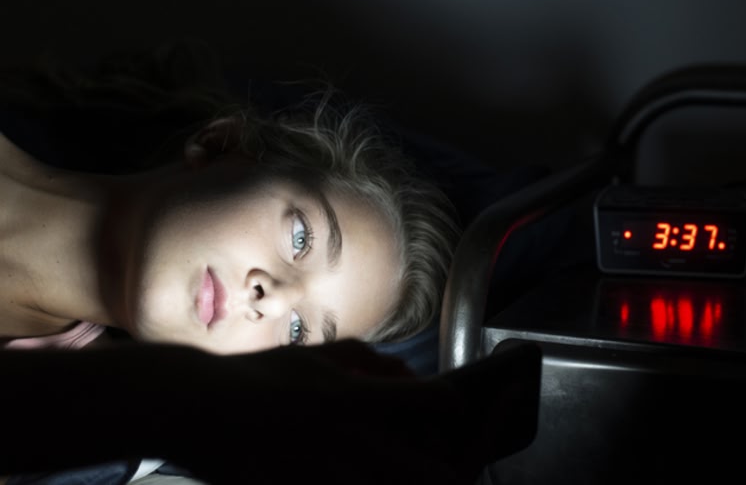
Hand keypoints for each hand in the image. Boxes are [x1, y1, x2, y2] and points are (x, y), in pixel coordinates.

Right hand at [162, 340, 539, 484]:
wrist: (195, 406)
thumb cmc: (258, 376)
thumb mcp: (315, 355)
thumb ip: (367, 362)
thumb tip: (405, 376)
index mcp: (353, 396)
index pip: (427, 406)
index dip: (457, 410)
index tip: (468, 407)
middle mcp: (347, 439)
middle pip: (424, 471)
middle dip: (452, 473)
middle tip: (462, 469)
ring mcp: (324, 473)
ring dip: (413, 484)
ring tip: (438, 476)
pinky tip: (369, 480)